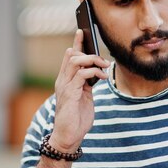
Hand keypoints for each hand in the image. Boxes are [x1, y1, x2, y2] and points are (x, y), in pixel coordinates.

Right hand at [50, 29, 109, 151]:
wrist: (69, 136)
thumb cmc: (77, 118)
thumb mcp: (84, 97)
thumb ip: (87, 84)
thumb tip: (96, 72)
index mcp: (66, 81)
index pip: (69, 57)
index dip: (76, 43)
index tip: (82, 31)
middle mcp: (63, 81)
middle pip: (73, 55)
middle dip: (89, 52)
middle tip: (104, 60)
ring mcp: (65, 86)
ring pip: (76, 61)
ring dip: (93, 60)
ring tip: (104, 67)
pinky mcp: (70, 93)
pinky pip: (82, 74)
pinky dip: (94, 72)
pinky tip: (102, 76)